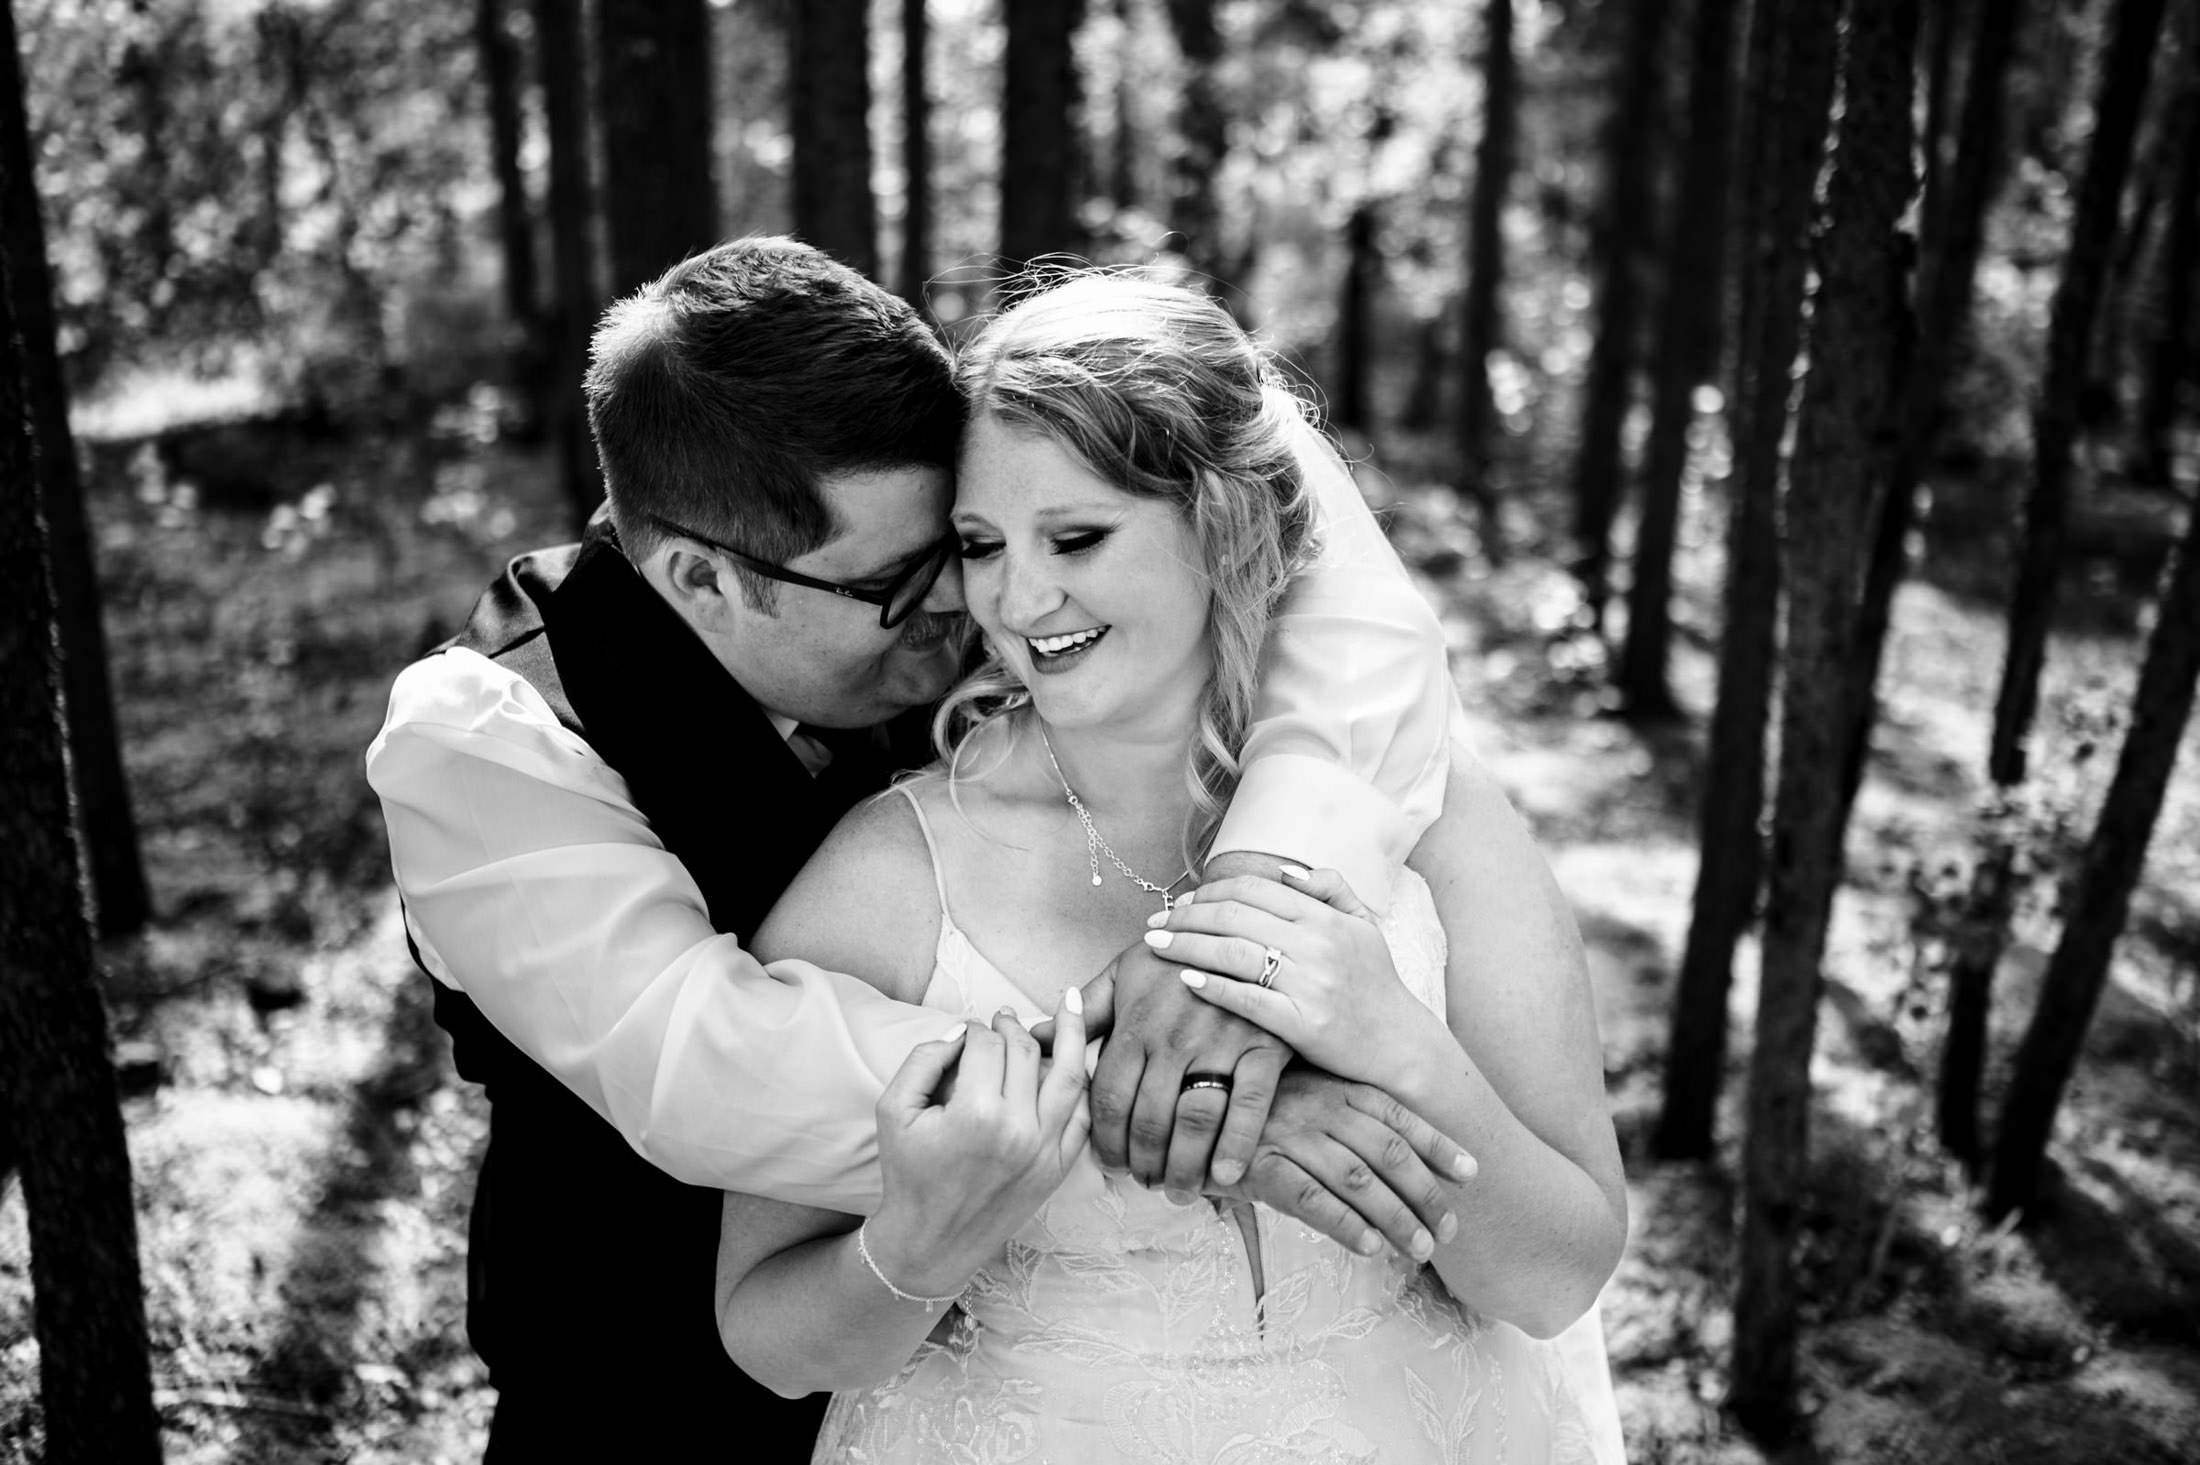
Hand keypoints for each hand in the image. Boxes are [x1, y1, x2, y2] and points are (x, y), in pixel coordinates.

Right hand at [867, 990, 1090, 1297]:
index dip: (975, 1028)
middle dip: (1013, 1026)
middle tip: (1003, 1017)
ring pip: (1070, 1076)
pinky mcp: (1059, 1168)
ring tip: (1069, 1004)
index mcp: (976, 1113)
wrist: (931, 1242)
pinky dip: (1081, 1084)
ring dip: (1069, 1035)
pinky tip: (1076, 1060)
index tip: (968, 1030)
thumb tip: (962, 1028)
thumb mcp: (894, 1110)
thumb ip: (924, 1058)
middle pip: (1026, 1052)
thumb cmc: (908, 1175)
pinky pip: (1082, 1115)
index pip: (986, 1044)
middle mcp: (1019, 1130)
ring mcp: (1046, 1150)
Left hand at [1082, 939, 1291, 1197]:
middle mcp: (1173, 1037)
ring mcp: (1220, 1043)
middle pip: (1149, 1119)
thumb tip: (1034, 1036)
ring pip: (1193, 1120)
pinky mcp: (1264, 1047)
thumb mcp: (1127, 974)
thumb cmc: (1180, 956)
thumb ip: (1085, 1012)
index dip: (1105, 1141)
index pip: (1109, 1098)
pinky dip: (1235, 1147)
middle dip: (1142, 1162)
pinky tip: (1224, 1176)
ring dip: (1183, 1166)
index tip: (1108, 1165)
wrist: (1248, 931)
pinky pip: (1248, 1107)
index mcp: (1135, 1024)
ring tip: (1177, 1189)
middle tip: (1144, 1183)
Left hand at [1144, 866, 1437, 1087]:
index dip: (1211, 890)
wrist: (1399, 1044)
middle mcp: (1317, 945)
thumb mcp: (1364, 926)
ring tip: (1156, 945)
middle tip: (1156, 922)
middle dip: (1187, 915)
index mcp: (1326, 917)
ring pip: (1234, 953)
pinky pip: (1247, 1000)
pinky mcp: (1302, 1025)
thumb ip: (1330, 889)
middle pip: (1234, 917)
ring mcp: (1309, 985)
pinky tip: (1186, 979)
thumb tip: (1285, 871)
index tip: (1183, 900)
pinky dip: (1213, 986)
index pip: (1254, 889)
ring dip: (1187, 945)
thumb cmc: (1376, 983)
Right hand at [1210, 1067, 1476, 1261]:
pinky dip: (1345, 1224)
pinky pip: (1311, 1198)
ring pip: (1358, 1180)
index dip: (1438, 1145)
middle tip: (1447, 1231)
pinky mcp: (1259, 1165)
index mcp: (1335, 1086)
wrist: (1180, 1107)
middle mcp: (1318, 1106)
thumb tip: (1402, 1153)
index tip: (1471, 1174)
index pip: (1399, 1116)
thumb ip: (1344, 1114)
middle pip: (1388, 1153)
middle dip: (1425, 1194)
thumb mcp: (1301, 1096)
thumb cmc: (1250, 1107)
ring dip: (1396, 1218)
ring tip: (1419, 1250)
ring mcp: (1290, 1134)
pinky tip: (1370, 1247)